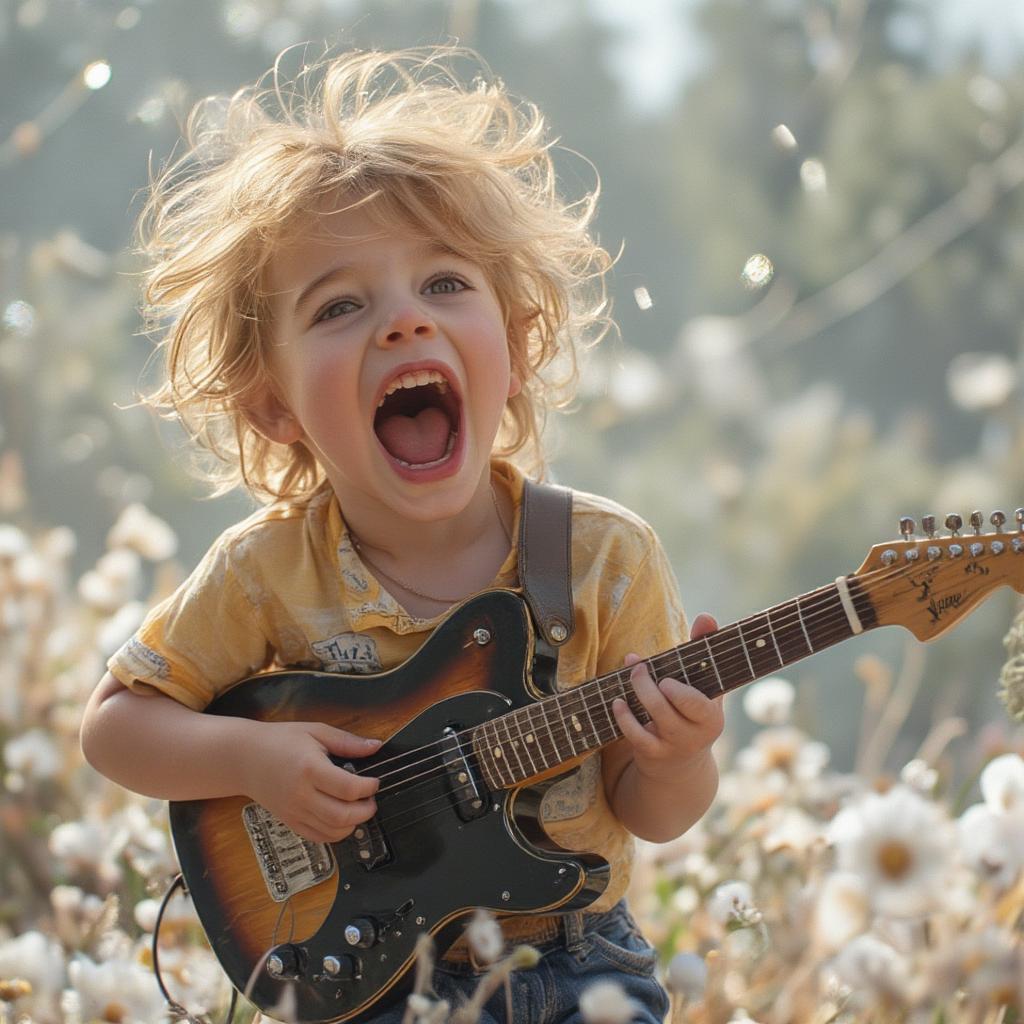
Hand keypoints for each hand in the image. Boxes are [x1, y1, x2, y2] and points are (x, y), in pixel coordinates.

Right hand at [241, 720, 381, 843]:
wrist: (244, 758)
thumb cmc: (279, 741)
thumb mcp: (315, 731)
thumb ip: (347, 741)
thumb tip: (375, 746)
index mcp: (309, 769)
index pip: (348, 788)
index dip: (369, 787)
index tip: (375, 781)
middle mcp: (301, 795)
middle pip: (342, 815)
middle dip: (366, 810)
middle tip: (371, 799)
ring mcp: (294, 812)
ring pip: (332, 831)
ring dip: (354, 823)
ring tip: (359, 808)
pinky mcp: (290, 822)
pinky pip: (318, 837)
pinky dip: (336, 833)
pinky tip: (342, 818)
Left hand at [612, 613, 724, 783]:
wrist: (681, 767)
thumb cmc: (691, 713)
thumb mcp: (703, 688)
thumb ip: (704, 650)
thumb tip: (707, 616)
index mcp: (711, 716)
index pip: (699, 704)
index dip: (680, 692)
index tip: (666, 680)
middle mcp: (695, 734)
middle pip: (671, 707)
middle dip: (651, 685)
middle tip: (640, 668)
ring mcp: (673, 745)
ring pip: (654, 716)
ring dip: (638, 691)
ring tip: (632, 674)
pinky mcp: (652, 754)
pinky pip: (635, 734)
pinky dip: (624, 716)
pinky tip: (618, 702)